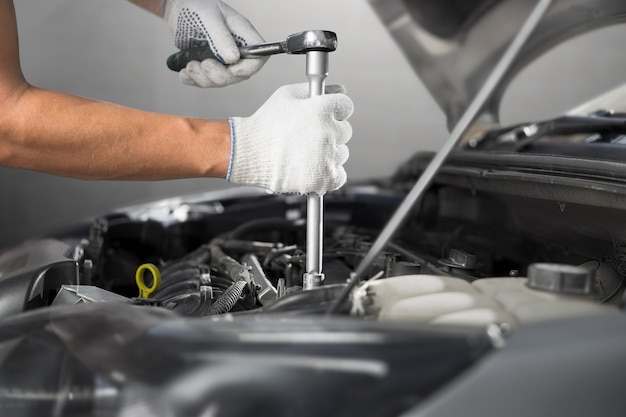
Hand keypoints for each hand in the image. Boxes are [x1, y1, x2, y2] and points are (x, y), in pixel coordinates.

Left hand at [163, 0, 266, 86]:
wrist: (177, 10)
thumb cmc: (196, 6)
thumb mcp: (208, 17)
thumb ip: (221, 37)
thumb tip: (233, 58)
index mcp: (243, 35)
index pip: (258, 58)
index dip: (247, 68)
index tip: (229, 66)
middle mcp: (236, 50)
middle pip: (238, 75)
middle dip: (218, 75)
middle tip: (203, 63)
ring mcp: (223, 61)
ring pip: (220, 81)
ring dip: (202, 78)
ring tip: (190, 64)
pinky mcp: (210, 67)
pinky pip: (205, 82)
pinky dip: (193, 80)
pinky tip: (184, 72)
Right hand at [227, 83, 353, 194]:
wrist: (247, 153)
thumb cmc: (264, 124)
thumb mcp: (287, 95)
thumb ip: (317, 89)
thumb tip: (339, 89)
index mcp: (321, 109)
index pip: (346, 106)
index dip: (335, 110)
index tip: (324, 116)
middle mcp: (327, 132)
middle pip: (345, 130)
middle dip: (330, 132)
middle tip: (307, 136)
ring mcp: (327, 157)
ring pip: (341, 153)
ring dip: (328, 153)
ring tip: (304, 152)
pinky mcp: (324, 178)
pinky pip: (339, 175)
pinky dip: (328, 174)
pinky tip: (311, 167)